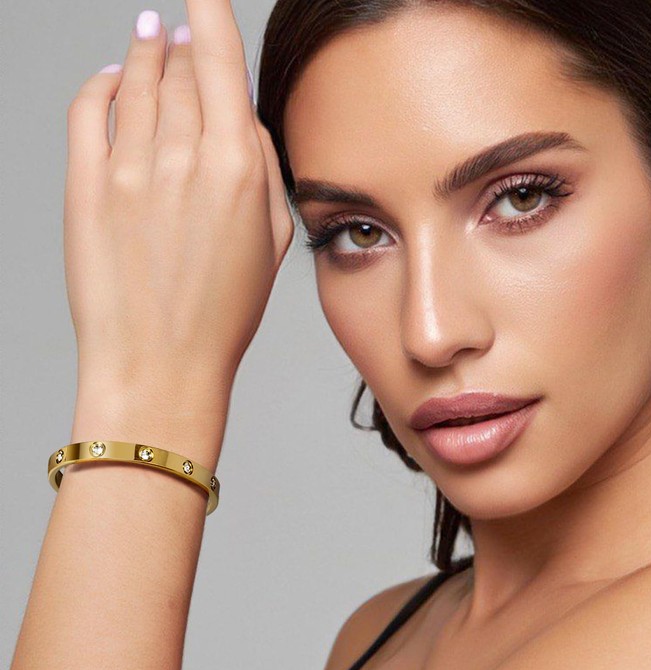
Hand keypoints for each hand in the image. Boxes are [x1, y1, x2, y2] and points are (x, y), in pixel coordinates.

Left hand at [63, 3, 293, 394]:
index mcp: (237, 168)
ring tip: (151, 37)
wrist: (160, 363)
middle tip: (182, 32)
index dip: (210, 12)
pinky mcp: (87, 186)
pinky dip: (102, 83)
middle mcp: (182, 156)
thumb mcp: (271, 243)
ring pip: (137, 81)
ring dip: (146, 53)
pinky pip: (91, 109)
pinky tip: (114, 77)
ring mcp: (129, 168)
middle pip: (180, 67)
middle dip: (183, 42)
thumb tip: (243, 117)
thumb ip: (264, 169)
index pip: (220, 61)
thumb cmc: (224, 313)